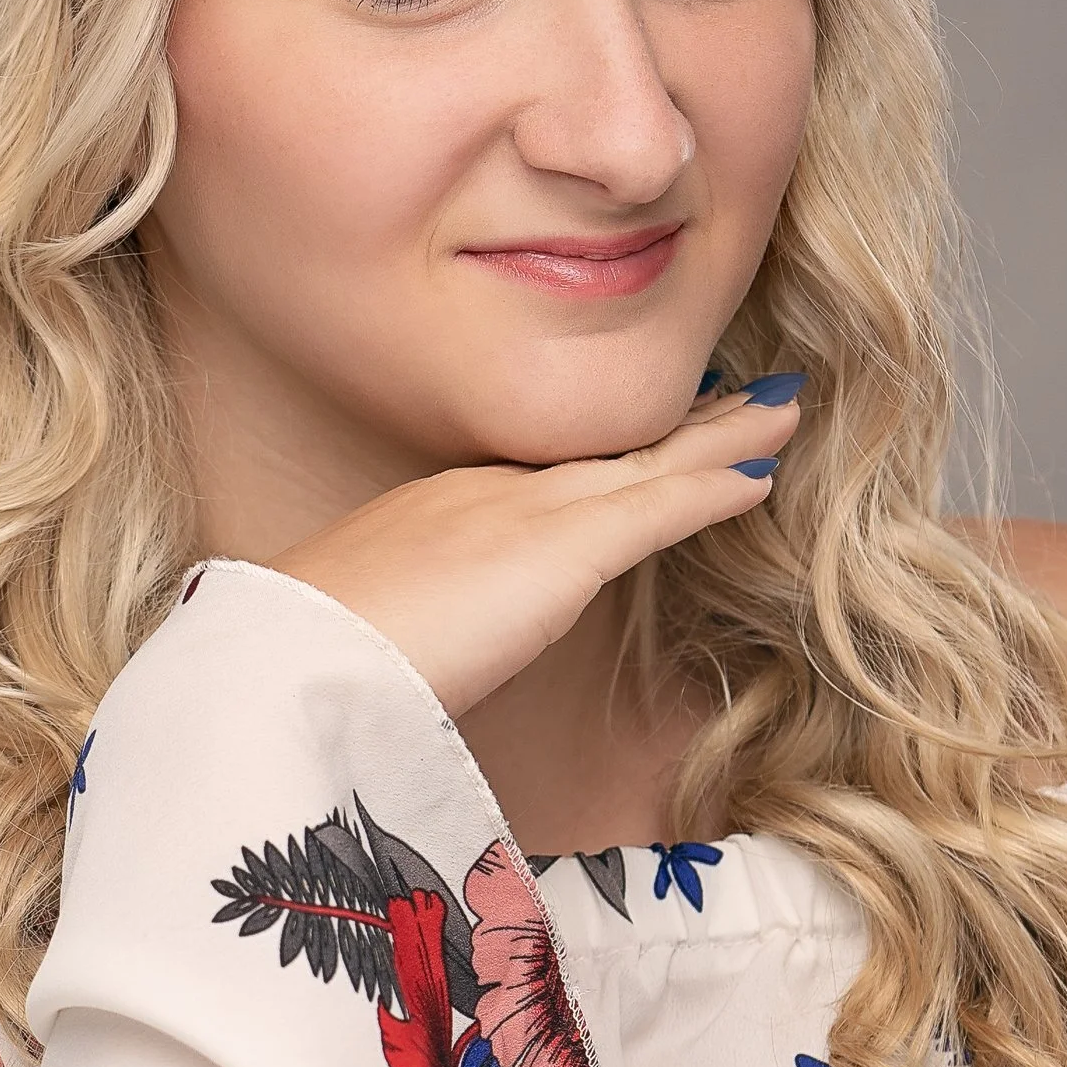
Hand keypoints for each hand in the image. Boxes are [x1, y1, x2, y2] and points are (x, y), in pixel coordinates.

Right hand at [268, 385, 801, 714]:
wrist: (288, 662)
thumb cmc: (303, 669)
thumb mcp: (361, 640)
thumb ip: (411, 637)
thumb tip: (428, 666)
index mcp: (434, 515)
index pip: (545, 479)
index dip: (606, 457)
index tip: (649, 438)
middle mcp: (485, 495)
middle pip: (603, 453)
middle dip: (675, 427)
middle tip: (740, 397)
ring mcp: (524, 514)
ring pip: (646, 464)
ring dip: (719, 438)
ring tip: (778, 410)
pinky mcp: (560, 549)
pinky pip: (660, 507)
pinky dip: (714, 487)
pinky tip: (762, 473)